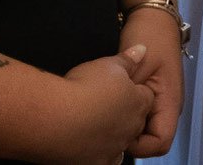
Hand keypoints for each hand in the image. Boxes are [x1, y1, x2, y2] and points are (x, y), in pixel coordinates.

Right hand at [44, 47, 154, 164]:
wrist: (55, 118)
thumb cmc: (83, 88)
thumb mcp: (108, 64)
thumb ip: (128, 59)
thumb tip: (143, 49)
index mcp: (138, 103)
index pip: (146, 97)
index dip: (133, 90)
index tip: (118, 87)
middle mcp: (131, 128)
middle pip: (135, 120)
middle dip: (124, 112)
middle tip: (104, 103)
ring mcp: (115, 147)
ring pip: (122, 141)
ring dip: (113, 133)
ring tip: (95, 122)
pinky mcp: (97, 162)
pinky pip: (106, 159)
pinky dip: (101, 151)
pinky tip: (89, 142)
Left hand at [120, 9, 184, 156]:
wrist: (153, 16)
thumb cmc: (149, 36)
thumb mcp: (138, 65)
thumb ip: (130, 95)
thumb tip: (117, 122)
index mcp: (170, 102)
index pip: (161, 142)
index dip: (140, 146)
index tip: (119, 131)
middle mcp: (167, 107)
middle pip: (151, 140)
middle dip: (130, 136)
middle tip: (108, 120)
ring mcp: (158, 101)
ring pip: (143, 129)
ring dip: (126, 125)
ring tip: (108, 110)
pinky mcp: (149, 96)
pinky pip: (138, 116)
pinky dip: (125, 115)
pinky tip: (111, 103)